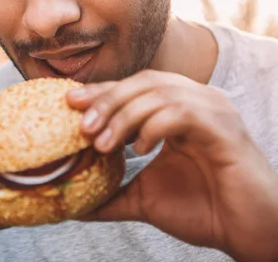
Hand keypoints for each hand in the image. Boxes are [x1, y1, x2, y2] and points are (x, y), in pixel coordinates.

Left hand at [67, 70, 277, 261]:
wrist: (245, 233)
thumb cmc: (201, 210)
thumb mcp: (144, 197)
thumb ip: (111, 194)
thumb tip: (75, 205)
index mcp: (178, 109)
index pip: (134, 88)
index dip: (101, 91)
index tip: (70, 102)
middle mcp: (197, 101)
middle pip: (143, 82)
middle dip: (108, 100)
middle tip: (82, 125)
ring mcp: (213, 110)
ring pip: (159, 93)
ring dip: (124, 116)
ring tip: (102, 144)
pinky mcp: (225, 128)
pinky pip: (182, 112)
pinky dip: (154, 126)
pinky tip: (141, 149)